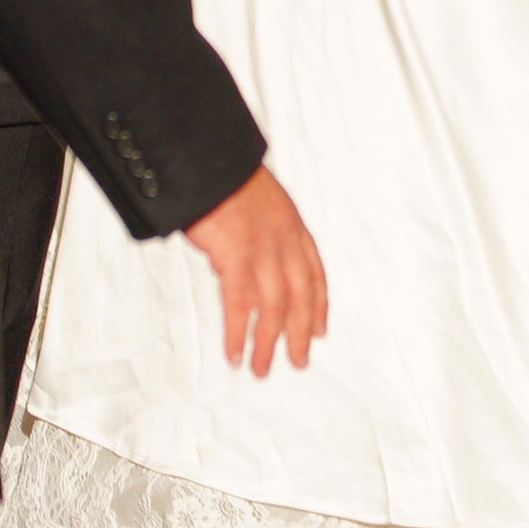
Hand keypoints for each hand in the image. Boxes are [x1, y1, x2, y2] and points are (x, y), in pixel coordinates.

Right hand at [185, 163, 327, 375]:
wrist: (209, 158)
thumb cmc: (224, 175)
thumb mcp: (258, 197)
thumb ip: (263, 226)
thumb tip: (252, 248)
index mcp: (292, 225)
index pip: (314, 273)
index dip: (318, 304)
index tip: (319, 329)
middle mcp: (285, 240)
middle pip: (301, 296)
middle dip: (300, 332)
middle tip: (298, 360)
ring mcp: (262, 250)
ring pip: (274, 308)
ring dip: (268, 343)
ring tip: (261, 368)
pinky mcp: (236, 256)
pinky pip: (240, 306)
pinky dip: (238, 333)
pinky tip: (235, 353)